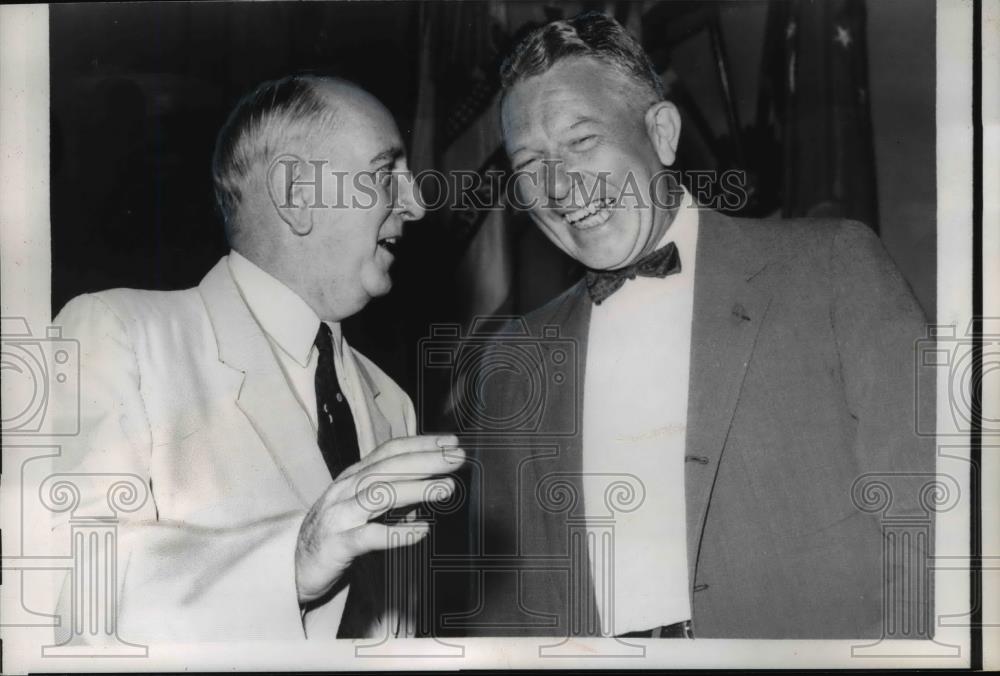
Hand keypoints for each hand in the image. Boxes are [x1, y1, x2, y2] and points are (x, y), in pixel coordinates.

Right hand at [294, 434, 463, 604]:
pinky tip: (422, 531)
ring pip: (378, 495)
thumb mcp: (364, 508)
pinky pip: (368, 536)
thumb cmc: (336, 533)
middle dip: (425, 460)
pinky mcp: (336, 545)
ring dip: (416, 489)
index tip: (451, 442)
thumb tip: (430, 486)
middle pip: (387, 468)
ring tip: (447, 489)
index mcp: (353, 477)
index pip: (389, 451)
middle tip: (457, 458)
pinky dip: (397, 533)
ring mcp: (338, 516)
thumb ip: (393, 496)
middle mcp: (345, 490)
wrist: (293, 567)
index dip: (420, 444)